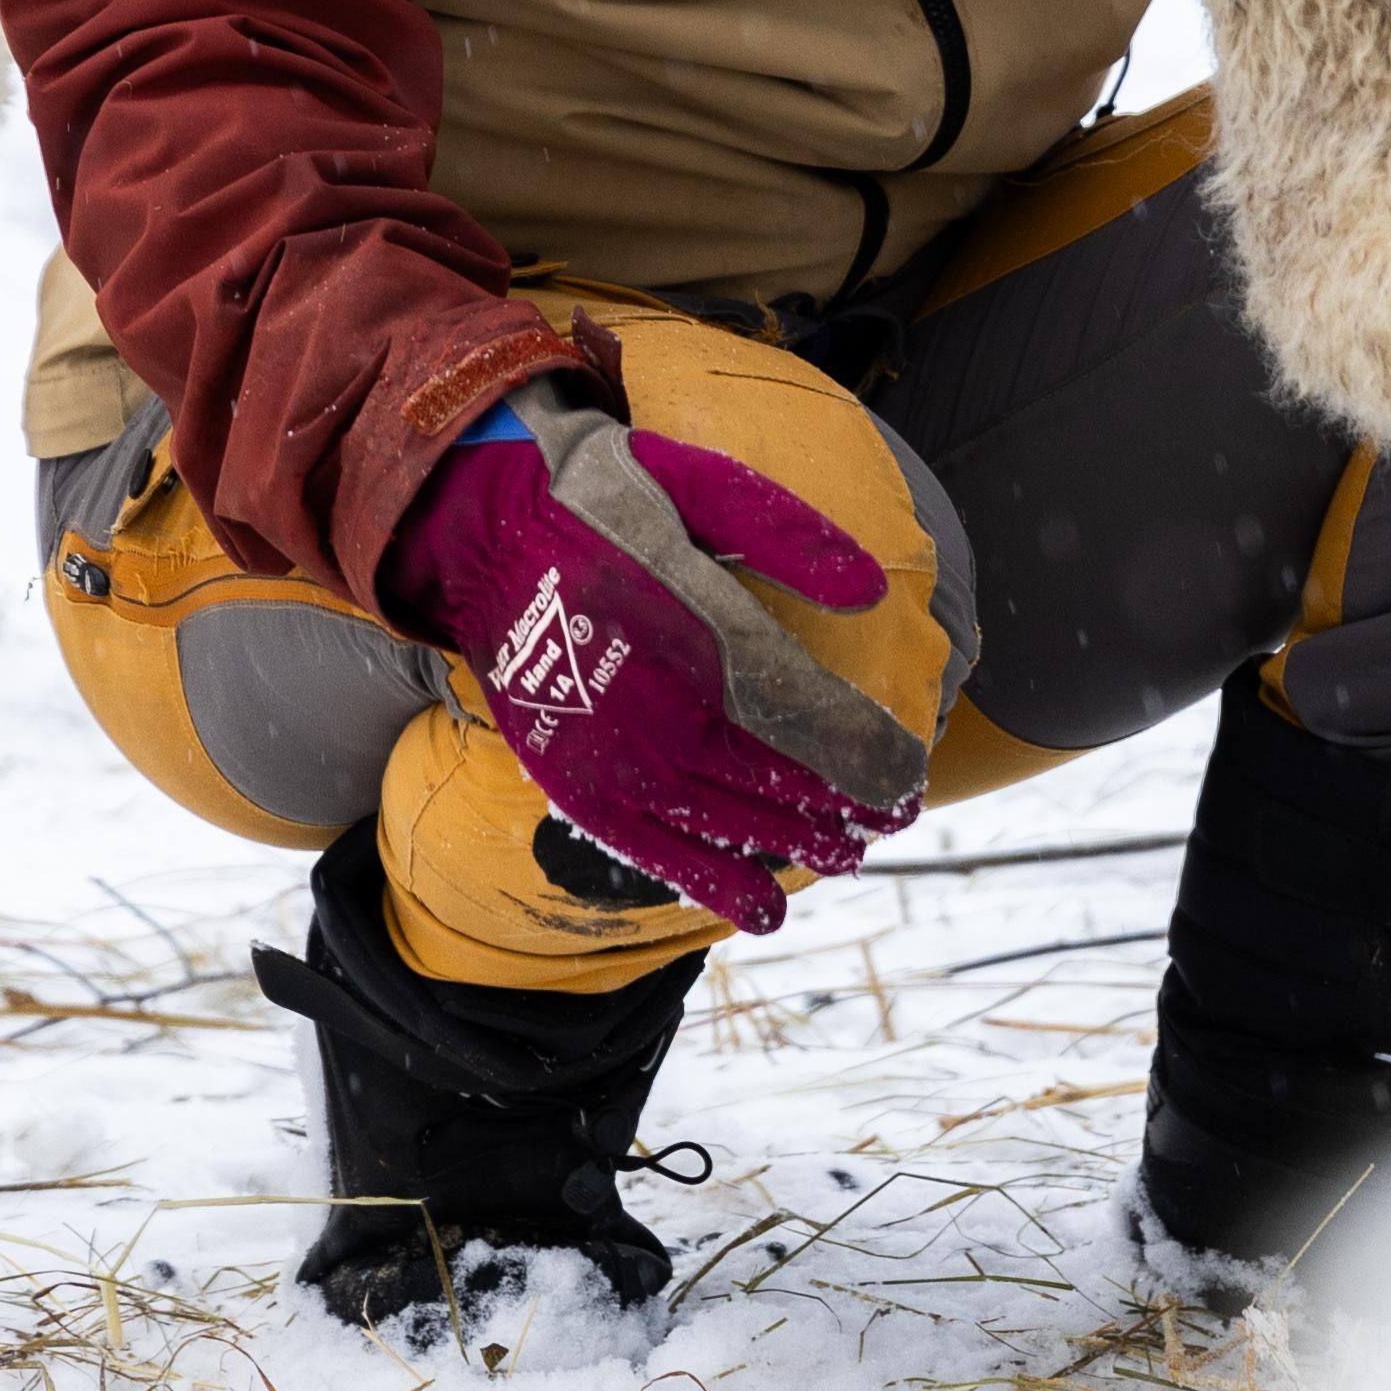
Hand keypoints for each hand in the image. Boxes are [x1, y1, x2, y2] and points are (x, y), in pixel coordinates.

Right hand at [381, 385, 927, 936]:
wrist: (480, 537)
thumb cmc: (600, 503)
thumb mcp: (695, 480)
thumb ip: (784, 532)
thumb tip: (873, 589)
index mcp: (698, 629)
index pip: (804, 711)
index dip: (864, 752)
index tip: (910, 776)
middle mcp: (661, 705)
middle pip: (776, 775)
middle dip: (845, 804)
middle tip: (896, 817)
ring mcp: (615, 754)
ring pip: (728, 820)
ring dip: (796, 843)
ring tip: (849, 856)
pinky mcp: (576, 782)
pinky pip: (656, 850)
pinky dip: (713, 884)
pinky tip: (764, 909)